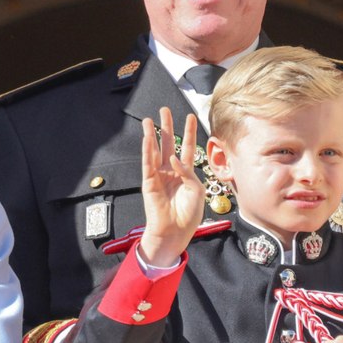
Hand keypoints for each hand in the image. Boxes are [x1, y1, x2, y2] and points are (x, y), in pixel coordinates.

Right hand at [138, 108, 205, 265]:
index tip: (190, 117)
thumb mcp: (196, 190)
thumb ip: (187, 172)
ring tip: (148, 120)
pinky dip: (146, 151)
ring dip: (152, 135)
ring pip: (155, 151)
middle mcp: (171, 171)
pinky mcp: (149, 183)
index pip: (187, 148)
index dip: (189, 133)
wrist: (175, 232)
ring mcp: (159, 176)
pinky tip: (146, 138)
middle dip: (167, 127)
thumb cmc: (188, 215)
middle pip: (168, 144)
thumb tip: (174, 158)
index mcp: (185, 173)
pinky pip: (147, 164)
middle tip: (164, 110)